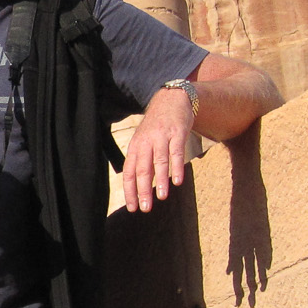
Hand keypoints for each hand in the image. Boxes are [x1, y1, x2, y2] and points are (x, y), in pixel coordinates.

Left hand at [122, 86, 195, 212]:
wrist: (172, 99)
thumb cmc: (157, 126)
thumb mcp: (144, 140)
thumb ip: (142, 160)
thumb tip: (139, 186)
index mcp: (136, 146)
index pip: (129, 172)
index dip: (130, 190)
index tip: (132, 207)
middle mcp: (146, 142)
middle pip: (142, 169)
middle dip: (143, 190)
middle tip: (146, 208)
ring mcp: (161, 137)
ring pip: (159, 162)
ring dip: (160, 181)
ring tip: (161, 197)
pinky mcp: (177, 133)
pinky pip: (176, 152)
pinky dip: (176, 167)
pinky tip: (177, 181)